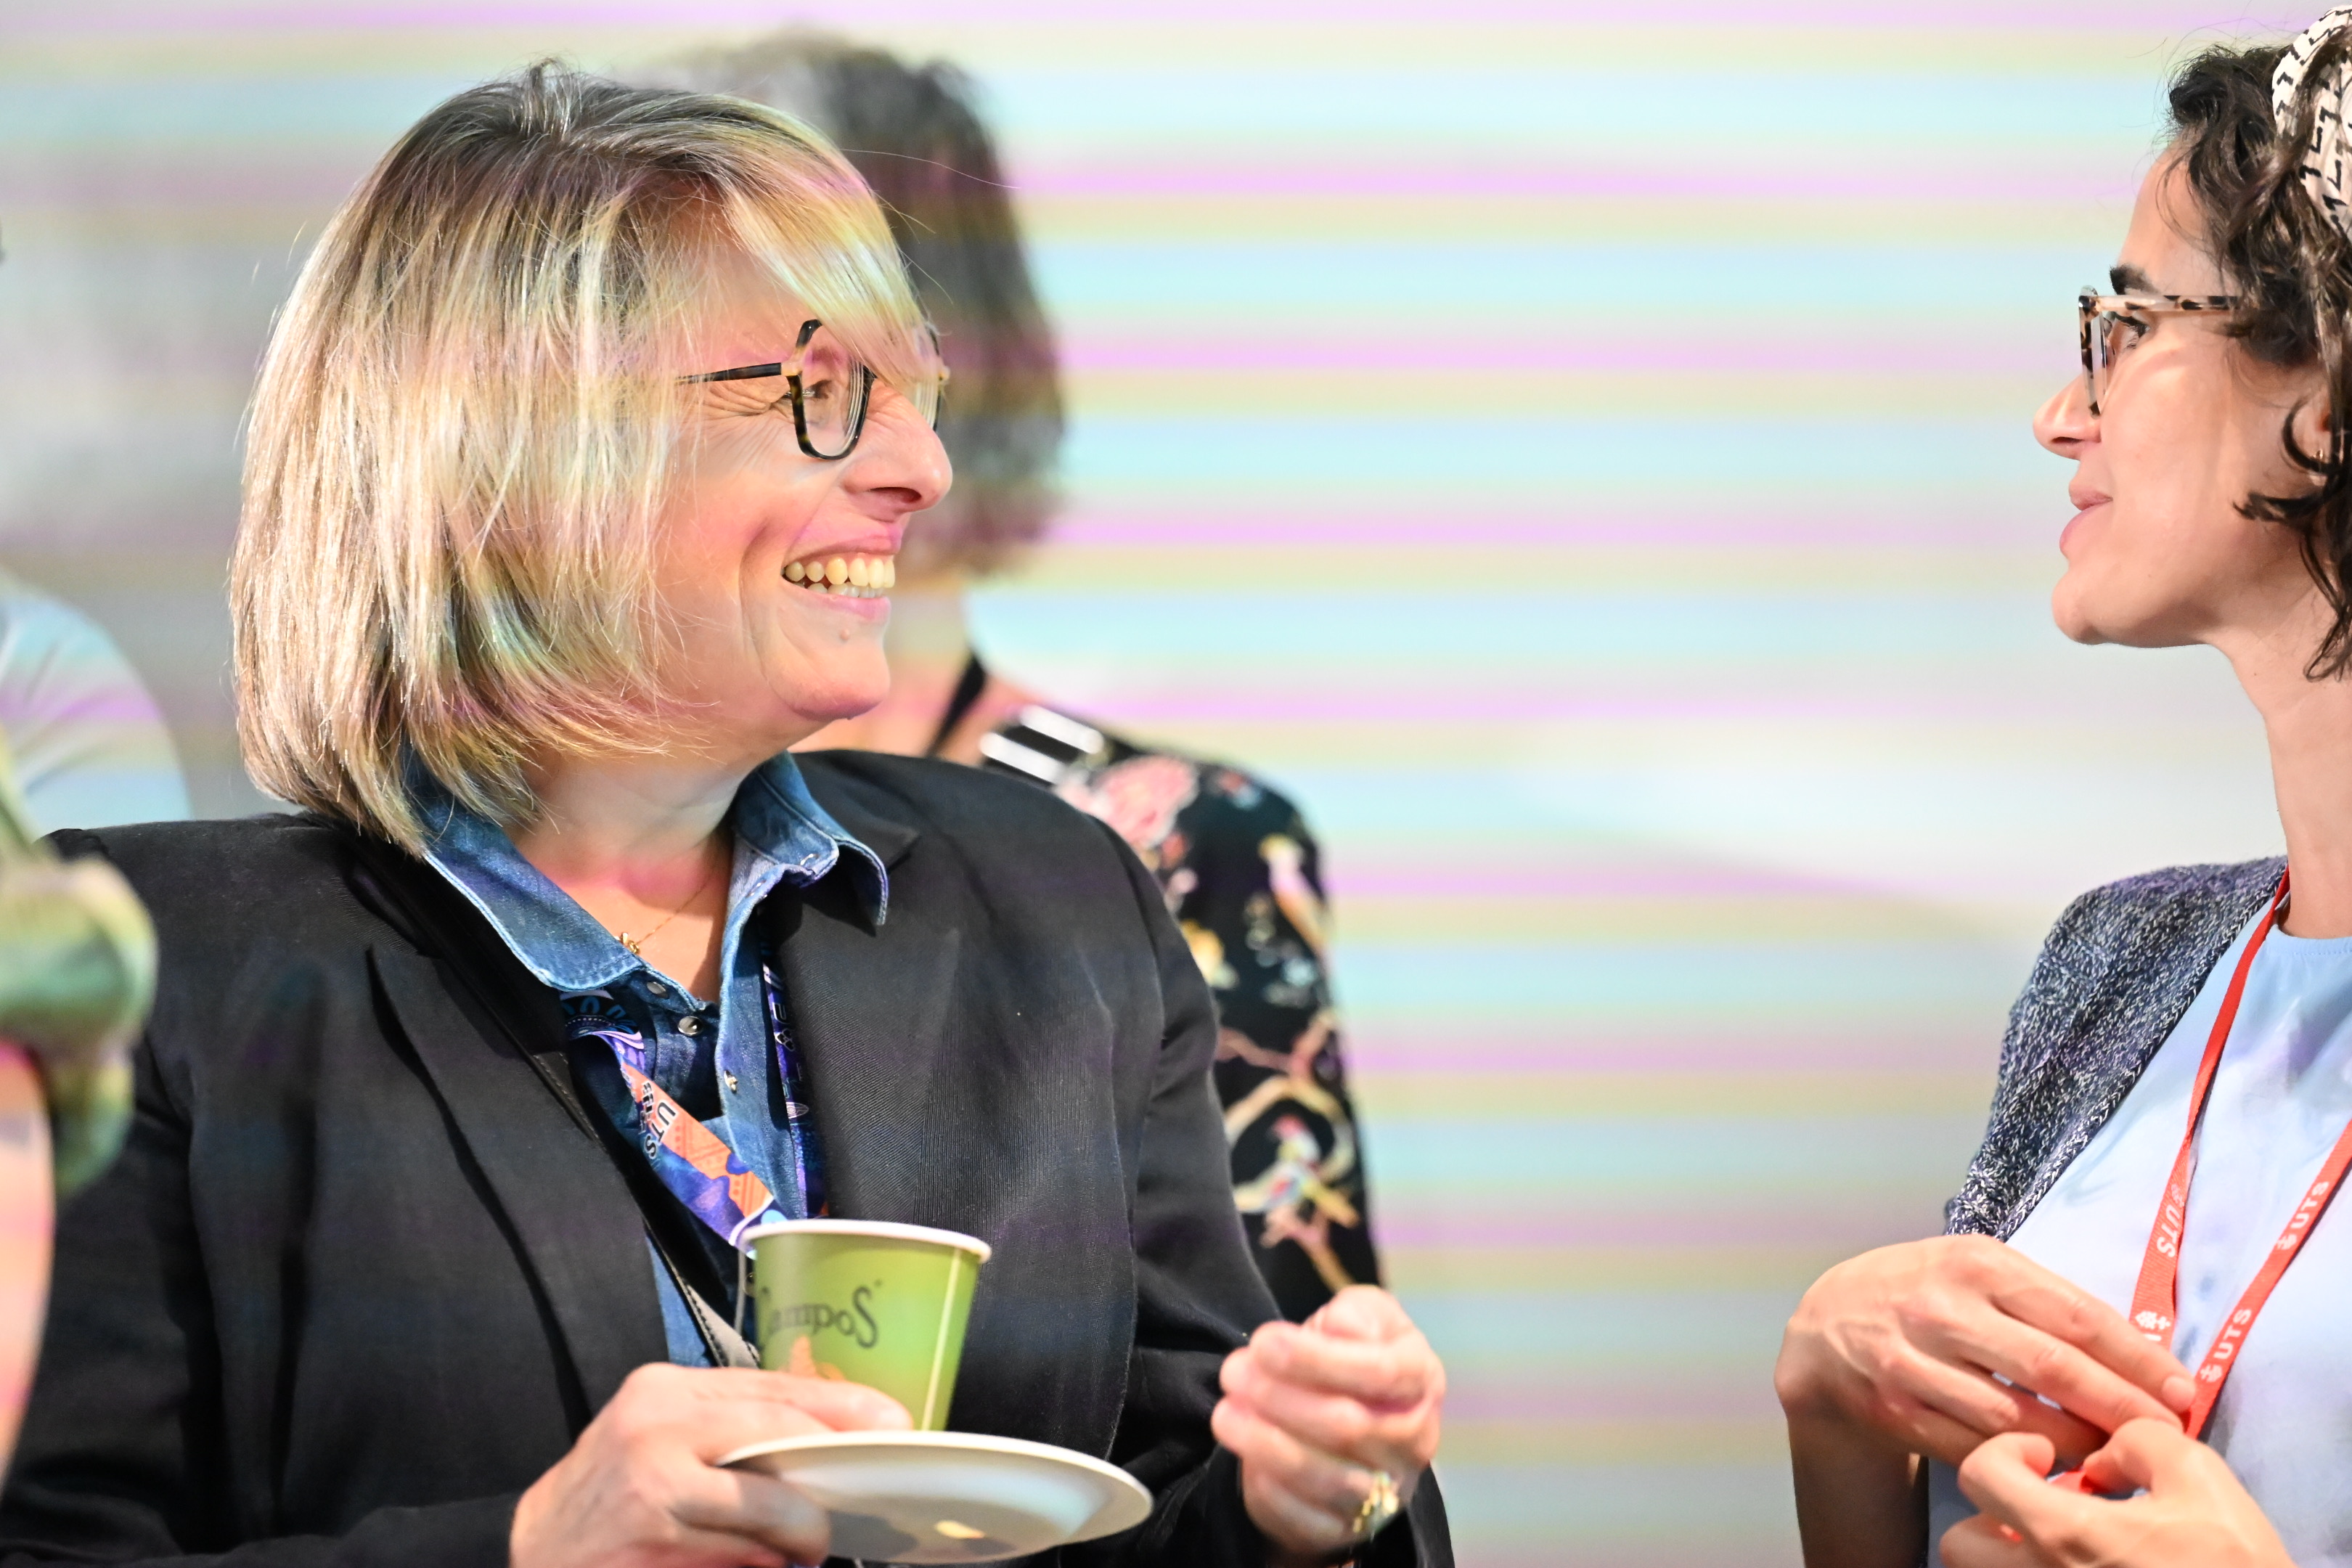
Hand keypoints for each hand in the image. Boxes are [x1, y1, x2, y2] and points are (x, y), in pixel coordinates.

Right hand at [509, 1362, 910, 1567]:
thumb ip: (730, 1430)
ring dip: (795, 1535)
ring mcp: (649, 1488)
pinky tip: (763, 1565)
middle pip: (774, 1436)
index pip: (772, 1389)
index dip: (838, 1407)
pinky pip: (734, 1556)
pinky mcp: (650, 1545)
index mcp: (666, 1392)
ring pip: (761, 1506)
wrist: (531, 1551)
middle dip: (826, 1472)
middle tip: (849, 1508)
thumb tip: (827, 1441)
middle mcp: (655, 1427)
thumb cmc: (612, 1494)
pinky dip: (759, 1564)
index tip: (892, 1422)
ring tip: (804, 1549)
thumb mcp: (660, 1437)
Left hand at [1213, 1286, 1443, 1566]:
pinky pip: (1308, 1518)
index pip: (1379, 1372)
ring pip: (1326, 1478)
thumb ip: (1357, 1312)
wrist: (1348, 1418)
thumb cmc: (1352, 1355)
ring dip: (1265, 1444)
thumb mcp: (1362, 1315)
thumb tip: (1340, 1326)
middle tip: (1231, 1371)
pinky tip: (1244, 1460)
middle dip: (1278, 1396)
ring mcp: (1386, 1492)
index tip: (1262, 1341)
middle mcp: (1414, 1441)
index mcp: (1422, 1381)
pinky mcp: (1348, 1528)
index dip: (1316, 1358)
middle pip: (1348, 1426)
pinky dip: (1271, 1489)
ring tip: (1223, 1413)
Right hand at [1775, 1236, 2192, 1468]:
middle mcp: (1942, 1308)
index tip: (2181, 1391)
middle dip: (2121, 1407)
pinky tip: (2053, 1465)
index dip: (2137, 1359)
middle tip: (2166, 1434)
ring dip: (2078, 1444)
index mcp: (1975, 1263)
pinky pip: (1976, 1446)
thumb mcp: (1977, 1269)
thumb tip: (2141, 1351)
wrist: (1826, 1324)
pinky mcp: (1896, 1410)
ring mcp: (1915, 1362)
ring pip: (2016, 1417)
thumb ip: (2045, 1300)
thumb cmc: (1924, 1292)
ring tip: (2115, 1454)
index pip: (2075, 1315)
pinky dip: (2023, 1461)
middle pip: (2053, 1368)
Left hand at [1941, 1420, 2293, 1567]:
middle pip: (1960, 1542)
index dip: (2006, 1450)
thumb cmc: (2233, 1563)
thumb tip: (2103, 1454)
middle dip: (1993, 1513)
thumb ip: (2136, 1440)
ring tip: (2067, 1539)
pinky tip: (2091, 1566)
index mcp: (2062, 1534)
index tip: (2047, 1454)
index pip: (1977, 1475)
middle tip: (2046, 1502)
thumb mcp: (2200, 1477)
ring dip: (2010, 1551)